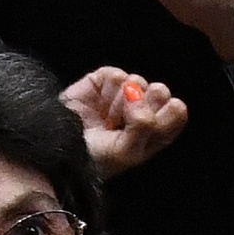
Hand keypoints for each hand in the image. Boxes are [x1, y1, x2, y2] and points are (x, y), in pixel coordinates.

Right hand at [64, 66, 192, 182]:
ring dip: (121, 101)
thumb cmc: (93, 160)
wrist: (56, 148)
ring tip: (107, 119)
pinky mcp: (103, 82)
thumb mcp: (127, 153)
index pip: (177, 111)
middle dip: (145, 104)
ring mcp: (122, 96)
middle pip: (160, 92)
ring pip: (138, 81)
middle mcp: (141, 112)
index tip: (150, 123)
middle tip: (126, 120)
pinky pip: (116, 75)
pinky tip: (98, 104)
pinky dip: (107, 89)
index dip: (168, 112)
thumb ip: (144, 125)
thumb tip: (139, 93)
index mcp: (154, 134)